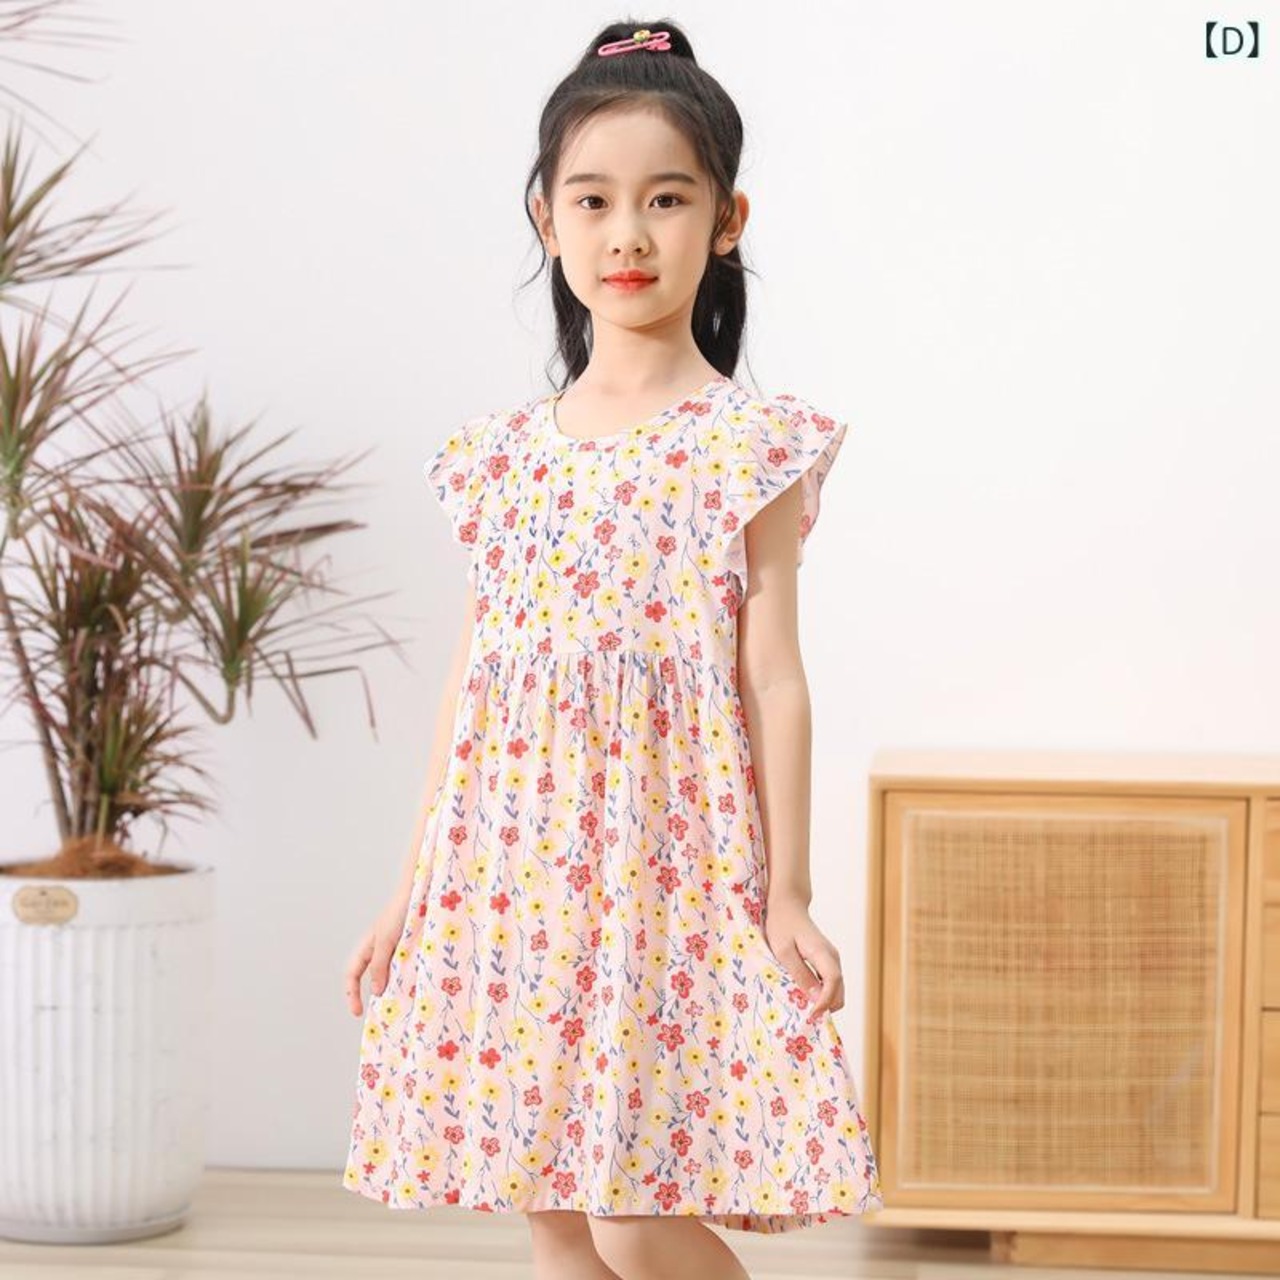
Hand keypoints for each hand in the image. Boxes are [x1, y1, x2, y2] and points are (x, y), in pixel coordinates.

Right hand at [343, 891, 411, 1016]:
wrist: (420, 892)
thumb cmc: (399, 912)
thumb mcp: (386, 941)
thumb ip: (380, 965)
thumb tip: (375, 992)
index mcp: (368, 948)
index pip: (353, 975)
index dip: (352, 994)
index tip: (358, 1013)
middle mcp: (380, 950)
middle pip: (372, 978)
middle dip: (376, 996)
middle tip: (386, 1013)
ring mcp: (396, 949)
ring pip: (391, 975)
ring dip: (395, 989)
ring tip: (404, 1004)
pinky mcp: (412, 947)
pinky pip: (407, 968)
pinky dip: (409, 979)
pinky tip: (418, 987)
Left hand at [763, 893, 844, 1024]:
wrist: (788, 906)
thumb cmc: (781, 926)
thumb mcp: (784, 951)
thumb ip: (800, 974)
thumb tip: (816, 998)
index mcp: (823, 953)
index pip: (833, 983)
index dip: (824, 1002)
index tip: (809, 1015)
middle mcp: (833, 958)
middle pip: (839, 992)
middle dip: (825, 1008)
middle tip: (803, 1016)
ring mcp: (832, 960)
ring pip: (836, 991)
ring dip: (823, 1003)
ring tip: (801, 1008)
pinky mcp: (826, 962)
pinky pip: (830, 985)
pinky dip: (821, 995)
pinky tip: (803, 997)